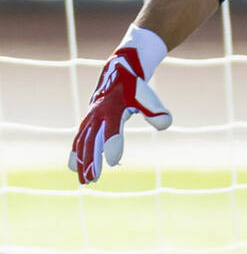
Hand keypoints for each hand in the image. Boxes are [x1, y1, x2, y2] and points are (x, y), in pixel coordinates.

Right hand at [68, 48, 172, 184]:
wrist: (116, 73)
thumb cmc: (135, 87)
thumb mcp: (147, 96)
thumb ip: (156, 110)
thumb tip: (165, 124)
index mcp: (113, 107)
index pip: (112, 129)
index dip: (113, 145)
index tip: (114, 162)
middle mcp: (97, 114)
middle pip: (92, 140)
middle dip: (92, 160)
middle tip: (93, 179)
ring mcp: (89, 118)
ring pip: (82, 142)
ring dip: (82, 161)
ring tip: (84, 181)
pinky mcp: (86, 122)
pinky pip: (78, 140)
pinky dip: (75, 153)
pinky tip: (74, 168)